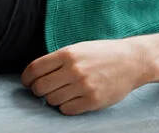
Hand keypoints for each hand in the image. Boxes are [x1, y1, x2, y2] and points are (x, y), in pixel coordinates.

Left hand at [22, 39, 153, 115]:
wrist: (132, 61)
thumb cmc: (101, 54)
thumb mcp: (76, 49)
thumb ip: (56, 60)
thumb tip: (34, 75)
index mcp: (66, 54)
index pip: (34, 69)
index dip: (26, 78)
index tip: (27, 82)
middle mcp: (74, 70)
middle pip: (40, 87)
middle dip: (37, 90)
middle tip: (42, 90)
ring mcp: (84, 86)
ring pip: (52, 100)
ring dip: (52, 99)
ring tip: (60, 93)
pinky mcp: (94, 101)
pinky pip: (67, 110)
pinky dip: (65, 107)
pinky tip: (70, 100)